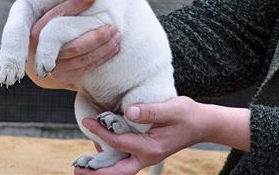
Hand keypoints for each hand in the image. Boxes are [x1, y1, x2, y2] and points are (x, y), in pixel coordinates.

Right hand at [18, 0, 120, 89]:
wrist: (42, 62)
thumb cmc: (43, 27)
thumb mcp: (36, 9)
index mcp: (31, 30)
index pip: (54, 17)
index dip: (73, 5)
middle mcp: (38, 51)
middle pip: (69, 42)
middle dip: (94, 34)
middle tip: (113, 24)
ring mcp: (51, 67)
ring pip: (80, 56)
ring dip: (102, 45)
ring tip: (117, 33)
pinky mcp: (63, 77)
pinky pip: (86, 67)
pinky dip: (102, 57)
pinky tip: (114, 46)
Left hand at [75, 96, 250, 174]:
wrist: (201, 124)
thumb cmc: (187, 115)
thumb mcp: (171, 109)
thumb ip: (150, 111)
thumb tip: (128, 112)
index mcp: (151, 148)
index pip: (120, 142)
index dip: (101, 132)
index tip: (87, 122)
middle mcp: (146, 157)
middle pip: (117, 171)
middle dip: (97, 171)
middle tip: (77, 168)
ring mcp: (145, 156)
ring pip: (119, 168)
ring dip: (101, 166)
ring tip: (82, 163)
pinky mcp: (144, 151)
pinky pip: (124, 160)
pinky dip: (110, 158)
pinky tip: (99, 149)